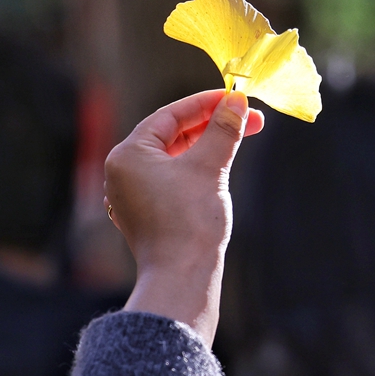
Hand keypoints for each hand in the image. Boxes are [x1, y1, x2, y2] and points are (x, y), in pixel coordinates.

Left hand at [103, 90, 264, 344]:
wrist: (182, 277)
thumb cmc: (190, 222)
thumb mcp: (210, 167)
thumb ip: (223, 131)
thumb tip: (236, 103)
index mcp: (129, 154)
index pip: (171, 115)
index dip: (207, 104)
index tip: (237, 98)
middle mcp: (124, 172)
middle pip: (173, 135)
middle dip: (212, 127)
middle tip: (250, 120)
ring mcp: (135, 195)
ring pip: (176, 158)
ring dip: (208, 147)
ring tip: (240, 140)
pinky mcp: (149, 215)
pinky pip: (175, 180)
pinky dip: (199, 169)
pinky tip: (222, 168)